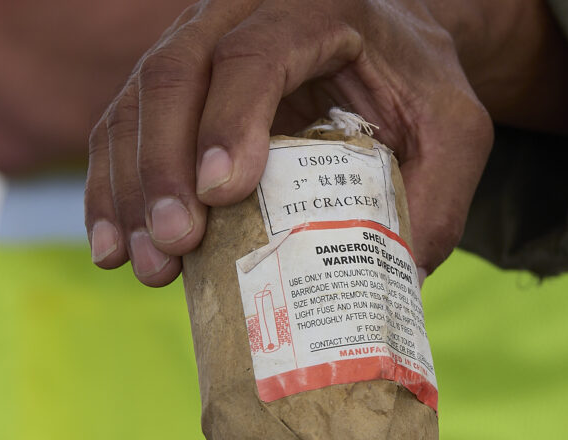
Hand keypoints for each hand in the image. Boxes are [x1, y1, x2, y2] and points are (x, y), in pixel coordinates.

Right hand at [85, 0, 567, 285]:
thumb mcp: (456, 134)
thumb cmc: (422, 89)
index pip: (257, 53)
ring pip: (137, 99)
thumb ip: (439, 199)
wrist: (392, 48)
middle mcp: (243, 11)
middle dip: (164, 165)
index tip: (219, 192)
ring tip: (145, 265)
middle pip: (177, 71)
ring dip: (129, 187)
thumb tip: (396, 285)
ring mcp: (200, 41)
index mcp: (317, 8)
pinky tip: (113, 245)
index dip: (229, 120)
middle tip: (176, 245)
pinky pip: (124, 123)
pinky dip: (111, 186)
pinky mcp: (177, 82)